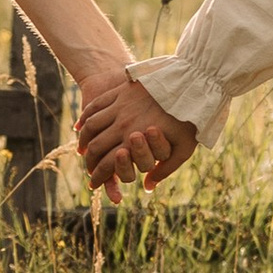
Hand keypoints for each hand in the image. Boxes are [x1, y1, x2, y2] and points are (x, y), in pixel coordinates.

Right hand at [75, 62, 193, 199]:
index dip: (99, 177)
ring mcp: (120, 107)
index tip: (94, 184)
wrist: (191, 84)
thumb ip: (164, 170)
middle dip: (89, 162)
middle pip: (95, 147)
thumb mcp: (183, 149)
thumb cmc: (189, 120)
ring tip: (83, 149)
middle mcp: (123, 125)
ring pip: (92, 126)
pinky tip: (81, 126)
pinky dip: (85, 118)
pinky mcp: (120, 92)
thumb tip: (148, 187)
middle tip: (89, 169)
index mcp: (135, 141)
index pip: (108, 164)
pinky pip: (96, 106)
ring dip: (84, 141)